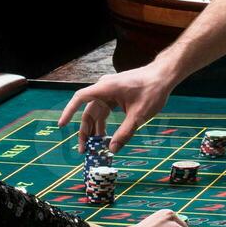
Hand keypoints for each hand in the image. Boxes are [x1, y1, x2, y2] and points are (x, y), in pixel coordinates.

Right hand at [57, 62, 175, 152]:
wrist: (164, 76)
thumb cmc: (152, 90)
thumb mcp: (138, 116)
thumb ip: (124, 133)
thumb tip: (112, 150)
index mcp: (106, 88)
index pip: (80, 98)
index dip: (69, 111)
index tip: (62, 126)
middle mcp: (104, 88)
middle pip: (88, 111)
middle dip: (86, 131)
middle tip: (84, 150)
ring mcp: (110, 91)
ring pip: (97, 112)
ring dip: (96, 129)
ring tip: (96, 147)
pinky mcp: (116, 94)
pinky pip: (105, 110)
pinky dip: (104, 123)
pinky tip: (106, 137)